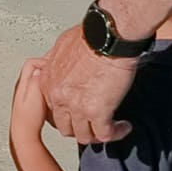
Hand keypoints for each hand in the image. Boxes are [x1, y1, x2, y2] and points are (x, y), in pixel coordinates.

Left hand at [36, 30, 140, 144]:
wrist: (110, 35)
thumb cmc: (92, 34)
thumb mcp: (63, 45)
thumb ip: (57, 61)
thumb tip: (61, 65)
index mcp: (47, 81)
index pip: (50, 110)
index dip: (67, 115)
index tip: (79, 114)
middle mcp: (57, 96)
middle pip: (65, 127)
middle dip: (80, 128)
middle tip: (94, 124)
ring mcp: (76, 106)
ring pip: (83, 136)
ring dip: (98, 134)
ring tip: (111, 128)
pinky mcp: (97, 112)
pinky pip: (104, 135)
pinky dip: (116, 133)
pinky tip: (124, 127)